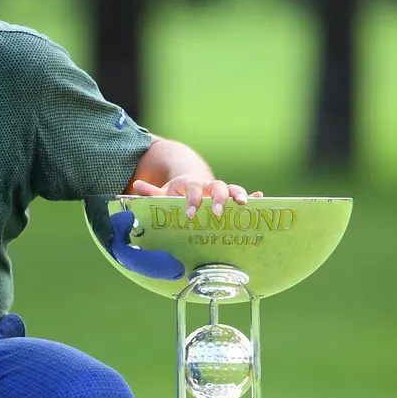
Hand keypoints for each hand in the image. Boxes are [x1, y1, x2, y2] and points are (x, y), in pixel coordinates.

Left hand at [130, 177, 262, 217]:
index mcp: (190, 183)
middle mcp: (207, 184)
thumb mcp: (162, 193)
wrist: (189, 183)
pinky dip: (252, 196)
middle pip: (215, 186)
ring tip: (242, 204)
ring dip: (238, 194)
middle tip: (216, 212)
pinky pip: (243, 194)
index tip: (190, 214)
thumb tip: (136, 186)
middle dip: (217, 198)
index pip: (191, 189)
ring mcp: (219, 189)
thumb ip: (151, 193)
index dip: (191, 200)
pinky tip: (260, 198)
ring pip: (231, 188)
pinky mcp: (229, 195)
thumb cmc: (175, 193)